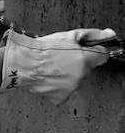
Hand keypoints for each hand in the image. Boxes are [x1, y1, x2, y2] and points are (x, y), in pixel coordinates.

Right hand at [0, 27, 115, 104]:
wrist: (22, 64)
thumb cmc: (42, 49)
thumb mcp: (69, 36)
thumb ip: (92, 35)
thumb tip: (109, 35)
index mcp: (85, 60)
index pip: (103, 56)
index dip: (92, 51)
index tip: (83, 50)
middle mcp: (81, 76)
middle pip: (87, 68)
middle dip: (78, 62)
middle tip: (61, 56)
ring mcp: (72, 88)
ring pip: (76, 79)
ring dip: (68, 74)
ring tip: (52, 66)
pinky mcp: (61, 97)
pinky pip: (65, 89)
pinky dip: (59, 84)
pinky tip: (49, 76)